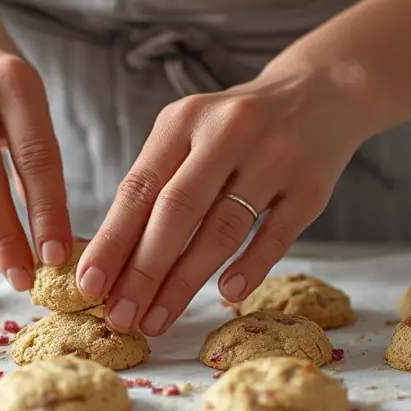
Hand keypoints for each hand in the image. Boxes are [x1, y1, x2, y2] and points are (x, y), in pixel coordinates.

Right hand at [0, 12, 71, 288]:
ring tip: (2, 265)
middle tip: (24, 278)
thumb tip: (53, 237)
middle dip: (5, 239)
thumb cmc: (0, 82)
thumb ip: (39, 160)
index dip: (47, 213)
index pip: (35, 158)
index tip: (57, 256)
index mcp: (13, 81)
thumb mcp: (31, 102)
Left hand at [78, 63, 370, 334]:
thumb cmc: (237, 128)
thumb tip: (113, 261)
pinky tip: (225, 295)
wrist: (322, 91)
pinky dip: (249, 267)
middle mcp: (228, 132)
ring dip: (185, 282)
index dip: (112, 241)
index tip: (89, 285)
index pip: (139, 188)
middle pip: (177, 211)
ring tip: (157, 319)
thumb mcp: (191, 133)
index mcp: (184, 120)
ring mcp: (274, 157)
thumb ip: (157, 183)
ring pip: (222, 228)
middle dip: (143, 271)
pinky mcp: (312, 184)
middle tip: (120, 317)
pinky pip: (276, 235)